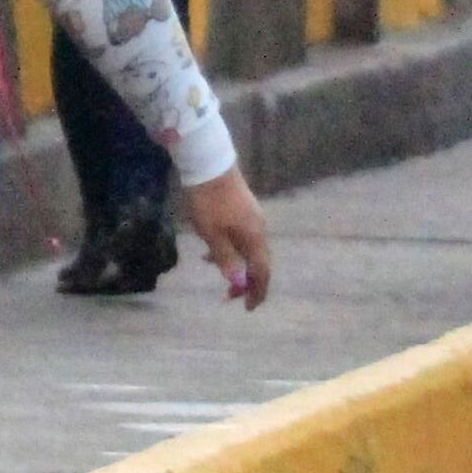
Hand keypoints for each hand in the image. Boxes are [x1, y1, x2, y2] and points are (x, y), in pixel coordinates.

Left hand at [183, 169, 276, 306]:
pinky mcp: (246, 209)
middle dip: (247, 281)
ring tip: (216, 268)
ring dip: (238, 265)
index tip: (247, 308)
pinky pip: (245, 238)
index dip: (257, 292)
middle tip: (230, 296)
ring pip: (251, 250)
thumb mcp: (212, 236)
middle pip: (260, 262)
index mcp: (254, 238)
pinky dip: (234, 250)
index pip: (262, 272)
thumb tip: (237, 283)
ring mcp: (254, 218)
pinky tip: (214, 249)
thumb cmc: (209, 202)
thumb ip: (225, 260)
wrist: (209, 164)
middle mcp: (260, 229)